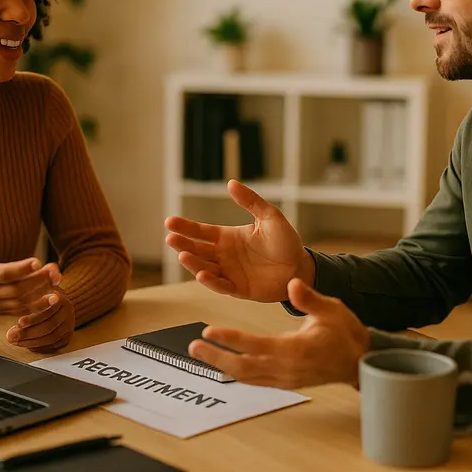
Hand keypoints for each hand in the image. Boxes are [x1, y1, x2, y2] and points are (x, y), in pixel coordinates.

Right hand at [0, 219, 61, 317]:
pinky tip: (54, 298)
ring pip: (21, 301)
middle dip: (37, 280)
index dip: (20, 269)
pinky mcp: (1, 311)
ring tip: (57, 278)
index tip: (37, 260)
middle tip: (54, 268)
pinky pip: (21, 311)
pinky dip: (38, 307)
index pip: (2, 274)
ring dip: (41, 292)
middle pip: (16, 289)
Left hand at [5, 286, 74, 352]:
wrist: (56, 301)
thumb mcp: (35, 289)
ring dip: (31, 342)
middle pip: (50, 326)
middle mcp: (68, 311)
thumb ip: (29, 292)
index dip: (33, 318)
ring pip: (52, 338)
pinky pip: (54, 346)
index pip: (48, 310)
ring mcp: (69, 324)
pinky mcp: (67, 336)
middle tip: (11, 335)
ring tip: (15, 341)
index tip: (19, 322)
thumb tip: (19, 294)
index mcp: (60, 297)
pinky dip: (39, 347)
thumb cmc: (41, 294)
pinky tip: (27, 344)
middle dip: (28, 333)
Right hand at [164, 179, 312, 301]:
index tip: (170, 222)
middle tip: (171, 238)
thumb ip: (251, 201)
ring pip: (204, 268)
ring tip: (183, 255)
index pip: (201, 232)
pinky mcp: (239, 289)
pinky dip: (211, 281)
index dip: (185, 227)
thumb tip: (231, 183)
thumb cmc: (286, 241)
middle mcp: (224, 255)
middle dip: (183, 244)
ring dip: (193, 263)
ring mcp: (230, 273)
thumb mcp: (269, 216)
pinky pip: (221, 286)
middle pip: (197, 250)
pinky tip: (202, 275)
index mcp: (228, 237)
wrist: (301, 266)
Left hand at [188, 278, 370, 388]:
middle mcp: (286, 368)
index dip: (230, 339)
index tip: (208, 331)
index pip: (255, 345)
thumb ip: (309, 298)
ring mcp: (285, 379)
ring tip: (200, 355)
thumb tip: (292, 283)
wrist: (361, 362)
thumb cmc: (346, 334)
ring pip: (247, 377)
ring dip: (222, 366)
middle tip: (193, 348)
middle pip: (244, 367)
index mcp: (295, 349)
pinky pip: (256, 381)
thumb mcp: (332, 310)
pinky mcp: (286, 383)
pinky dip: (237, 374)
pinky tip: (223, 366)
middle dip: (216, 357)